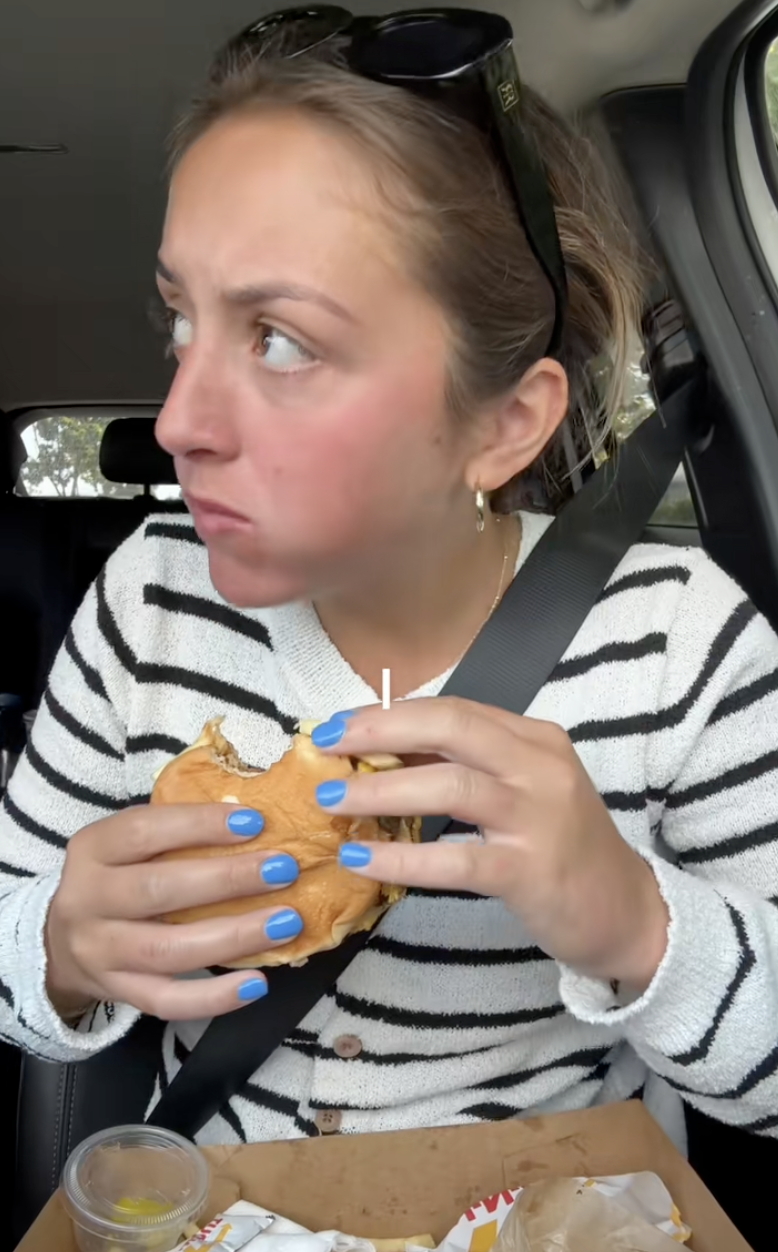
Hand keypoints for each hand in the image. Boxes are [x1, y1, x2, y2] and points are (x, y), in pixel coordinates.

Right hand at [45, 805, 302, 1020]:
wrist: (60, 943)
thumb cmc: (116, 878)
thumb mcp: (128, 846)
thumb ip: (177, 831)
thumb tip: (254, 820)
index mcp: (92, 849)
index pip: (143, 831)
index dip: (199, 824)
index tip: (254, 821)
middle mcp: (88, 900)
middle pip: (158, 890)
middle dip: (227, 879)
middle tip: (283, 870)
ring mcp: (100, 952)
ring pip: (166, 949)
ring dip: (232, 936)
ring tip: (286, 922)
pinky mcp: (118, 993)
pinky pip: (166, 1001)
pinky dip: (213, 997)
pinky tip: (257, 983)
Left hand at [313, 700, 668, 992]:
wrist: (627, 912)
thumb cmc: (562, 848)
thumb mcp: (520, 792)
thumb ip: (463, 768)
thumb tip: (381, 754)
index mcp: (535, 739)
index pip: (453, 711)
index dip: (389, 714)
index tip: (338, 725)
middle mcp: (540, 767)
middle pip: (451, 728)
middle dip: (379, 731)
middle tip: (326, 745)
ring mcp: (539, 818)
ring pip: (449, 787)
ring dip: (381, 790)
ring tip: (331, 799)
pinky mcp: (531, 871)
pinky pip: (454, 859)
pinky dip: (402, 856)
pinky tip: (362, 857)